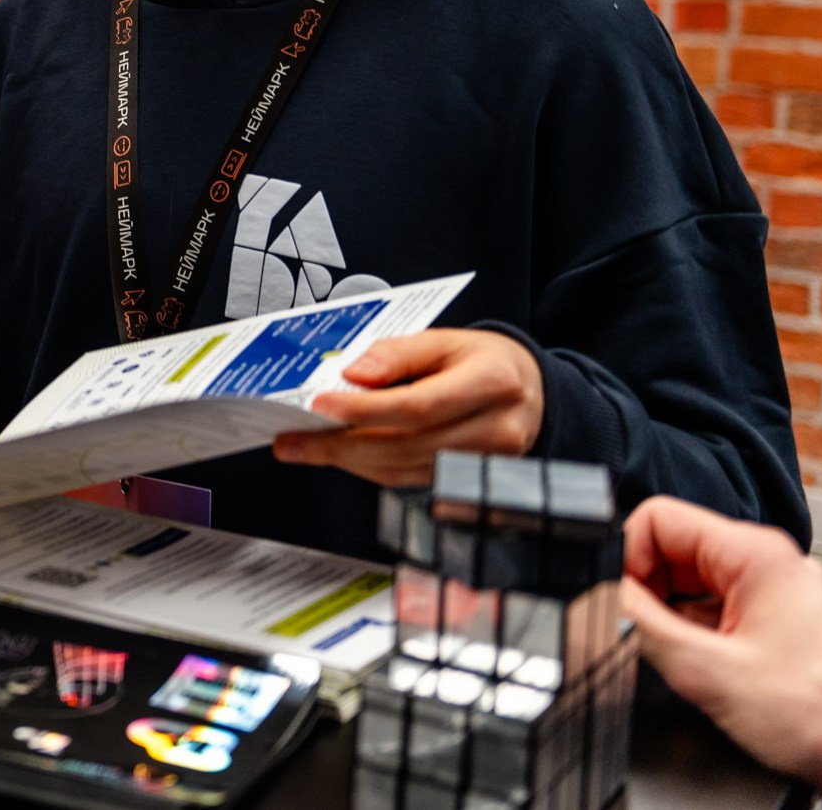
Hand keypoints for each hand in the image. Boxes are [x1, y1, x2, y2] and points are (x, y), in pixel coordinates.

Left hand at [270, 328, 541, 487]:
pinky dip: (370, 468)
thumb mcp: (445, 339)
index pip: (419, 405)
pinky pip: (410, 479)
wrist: (528, 390)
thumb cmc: (483, 360)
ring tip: (303, 446)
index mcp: (493, 383)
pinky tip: (340, 454)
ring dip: (348, 460)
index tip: (320, 405)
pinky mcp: (468, 482)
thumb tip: (353, 373)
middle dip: (340, 444)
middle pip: (406, 445)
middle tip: (292, 439)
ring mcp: (486, 464)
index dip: (365, 409)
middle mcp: (496, 430)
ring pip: (404, 469)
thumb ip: (398, 354)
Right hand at [620, 496, 821, 807]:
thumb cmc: (820, 714)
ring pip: (692, 583)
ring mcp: (776, 592)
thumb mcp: (705, 668)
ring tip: (678, 658)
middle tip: (640, 634)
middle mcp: (768, 563)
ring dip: (671, 617)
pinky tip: (702, 668)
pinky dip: (697, 634)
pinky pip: (717, 610)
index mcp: (754, 553)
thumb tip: (600, 596)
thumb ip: (640, 624)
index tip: (617, 595)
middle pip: (673, 550)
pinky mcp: (780, 621)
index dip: (626, 556)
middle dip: (647, 590)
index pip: (658, 518)